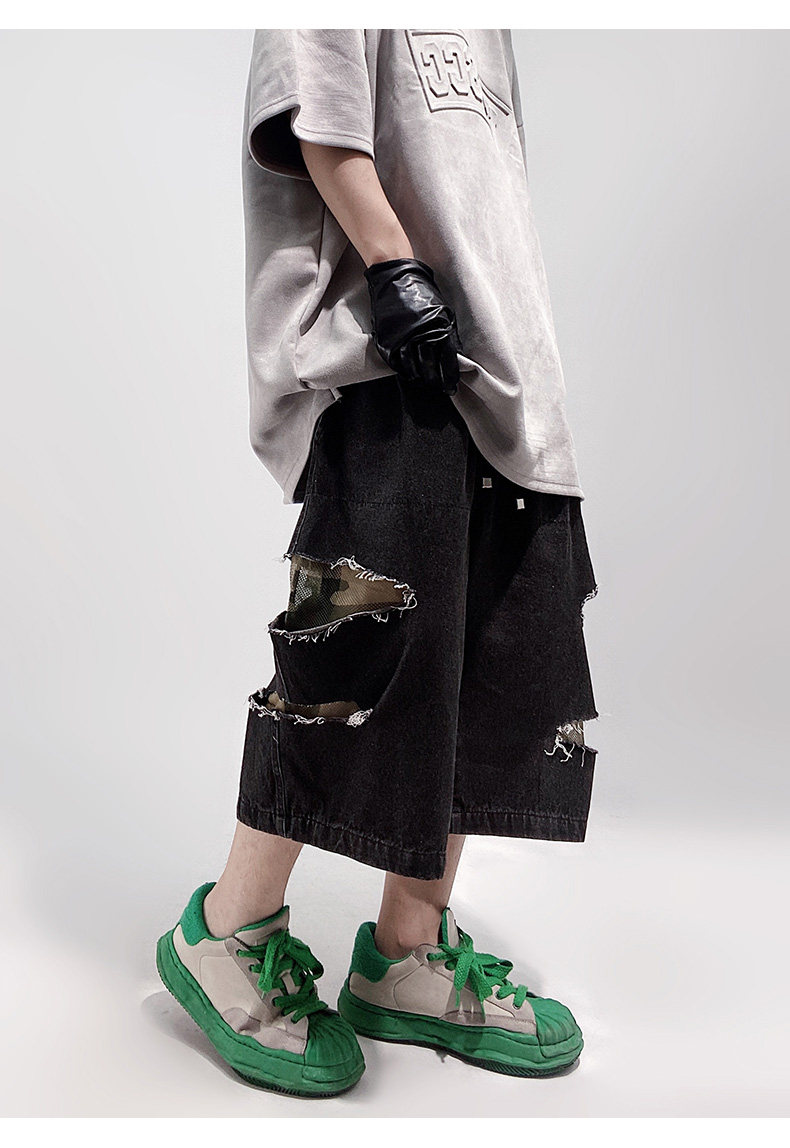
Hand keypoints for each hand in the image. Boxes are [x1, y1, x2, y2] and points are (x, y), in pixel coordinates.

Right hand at [364, 258, 461, 394]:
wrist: (395, 278)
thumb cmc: (421, 291)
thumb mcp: (442, 309)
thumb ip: (448, 332)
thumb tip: (454, 356)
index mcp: (439, 329)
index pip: (447, 362)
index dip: (449, 378)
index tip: (451, 387)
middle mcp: (421, 337)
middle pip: (429, 370)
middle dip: (434, 381)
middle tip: (437, 387)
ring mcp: (402, 340)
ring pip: (412, 370)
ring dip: (418, 377)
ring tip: (422, 380)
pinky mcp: (387, 341)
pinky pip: (395, 363)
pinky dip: (402, 370)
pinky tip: (408, 372)